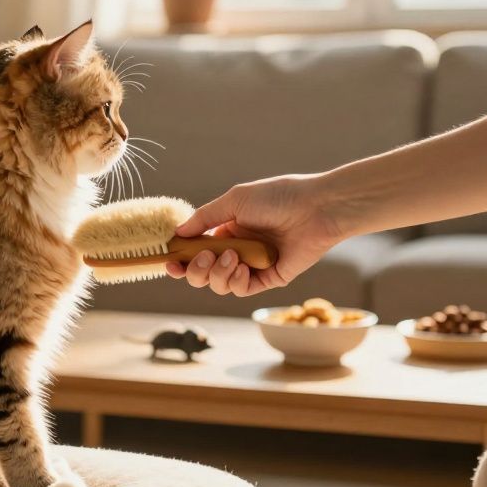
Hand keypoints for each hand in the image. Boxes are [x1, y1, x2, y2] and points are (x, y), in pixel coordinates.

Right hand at [167, 175, 345, 296]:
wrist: (316, 208)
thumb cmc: (277, 197)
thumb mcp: (234, 201)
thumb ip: (204, 218)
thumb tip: (177, 233)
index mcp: (227, 230)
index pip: (196, 250)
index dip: (180, 259)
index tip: (170, 261)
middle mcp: (237, 249)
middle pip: (202, 273)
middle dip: (196, 270)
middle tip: (203, 259)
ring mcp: (252, 265)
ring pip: (220, 284)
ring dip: (217, 274)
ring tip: (231, 258)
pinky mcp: (269, 278)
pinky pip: (242, 290)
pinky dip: (236, 282)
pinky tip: (242, 267)